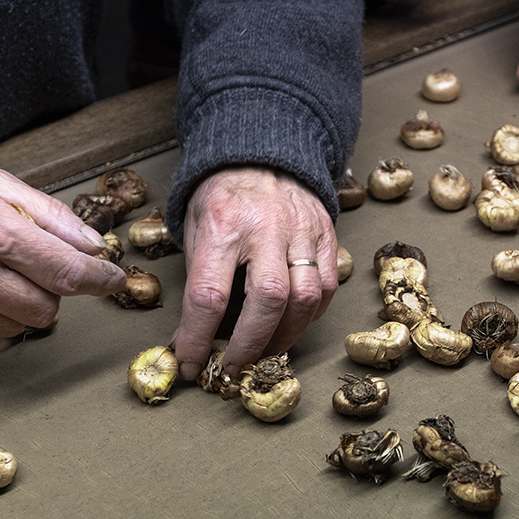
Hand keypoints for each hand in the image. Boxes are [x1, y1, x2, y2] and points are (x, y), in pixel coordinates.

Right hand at [0, 158, 126, 340]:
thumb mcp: (3, 185)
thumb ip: (53, 217)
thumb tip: (93, 246)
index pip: (65, 272)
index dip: (99, 279)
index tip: (111, 279)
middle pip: (43, 310)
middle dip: (50, 291)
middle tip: (33, 265)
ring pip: (13, 327)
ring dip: (18, 304)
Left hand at [174, 168, 336, 380]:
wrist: (260, 152)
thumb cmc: (221, 197)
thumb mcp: (194, 228)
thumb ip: (200, 278)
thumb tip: (197, 336)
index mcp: (222, 226)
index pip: (209, 295)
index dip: (198, 339)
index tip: (192, 364)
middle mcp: (266, 228)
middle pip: (268, 300)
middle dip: (250, 344)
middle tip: (234, 366)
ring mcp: (302, 230)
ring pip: (305, 298)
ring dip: (284, 336)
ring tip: (264, 351)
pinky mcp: (327, 234)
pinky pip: (326, 286)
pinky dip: (309, 314)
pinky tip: (290, 323)